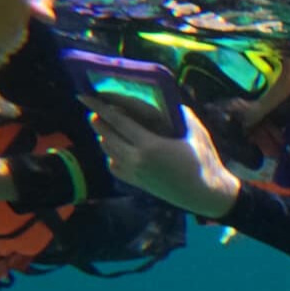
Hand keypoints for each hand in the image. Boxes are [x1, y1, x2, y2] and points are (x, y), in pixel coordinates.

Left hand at [85, 98, 240, 217]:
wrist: (205, 193)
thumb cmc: (204, 160)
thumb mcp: (195, 132)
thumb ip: (180, 114)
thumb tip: (168, 101)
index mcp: (150, 144)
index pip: (118, 121)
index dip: (100, 107)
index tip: (84, 96)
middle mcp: (137, 159)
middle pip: (107, 135)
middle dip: (99, 121)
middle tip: (96, 110)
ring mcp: (135, 172)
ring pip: (108, 151)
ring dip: (104, 137)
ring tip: (106, 128)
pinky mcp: (137, 183)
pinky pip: (114, 166)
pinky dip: (112, 156)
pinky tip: (117, 150)